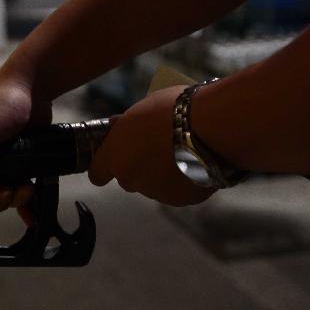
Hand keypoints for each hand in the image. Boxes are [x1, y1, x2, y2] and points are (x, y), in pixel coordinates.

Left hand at [89, 85, 214, 205]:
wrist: (211, 127)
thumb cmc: (173, 110)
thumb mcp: (141, 110)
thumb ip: (127, 126)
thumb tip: (119, 128)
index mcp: (114, 156)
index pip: (97, 173)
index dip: (105, 166)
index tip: (114, 159)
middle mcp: (130, 179)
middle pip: (128, 179)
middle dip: (138, 168)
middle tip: (157, 148)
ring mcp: (155, 192)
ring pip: (153, 186)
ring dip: (161, 175)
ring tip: (182, 152)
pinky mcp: (180, 200)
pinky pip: (178, 191)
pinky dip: (184, 181)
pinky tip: (197, 162)